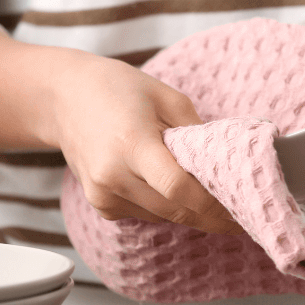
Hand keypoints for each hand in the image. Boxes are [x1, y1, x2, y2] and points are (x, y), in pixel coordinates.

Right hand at [0, 20, 241, 235]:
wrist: (62, 98)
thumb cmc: (115, 88)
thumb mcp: (165, 96)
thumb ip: (196, 131)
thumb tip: (227, 161)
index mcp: (132, 144)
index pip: (179, 189)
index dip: (213, 205)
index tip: (240, 209)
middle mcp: (114, 176)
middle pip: (175, 210)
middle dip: (211, 215)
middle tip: (242, 213)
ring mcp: (103, 194)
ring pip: (162, 217)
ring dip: (190, 213)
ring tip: (218, 202)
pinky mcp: (101, 204)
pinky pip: (145, 215)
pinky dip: (165, 208)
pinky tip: (175, 192)